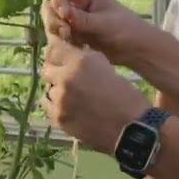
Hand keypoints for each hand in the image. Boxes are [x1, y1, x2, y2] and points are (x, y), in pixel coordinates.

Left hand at [42, 38, 149, 152]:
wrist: (130, 128)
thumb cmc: (124, 95)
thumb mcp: (106, 67)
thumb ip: (84, 59)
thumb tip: (68, 55)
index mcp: (80, 62)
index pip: (54, 50)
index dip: (57, 54)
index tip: (62, 59)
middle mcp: (66, 78)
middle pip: (47, 70)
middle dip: (57, 73)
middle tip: (69, 80)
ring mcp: (60, 99)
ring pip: (49, 89)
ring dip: (58, 91)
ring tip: (74, 97)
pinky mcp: (58, 118)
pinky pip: (48, 106)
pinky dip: (56, 105)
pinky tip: (69, 108)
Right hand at [44, 0, 150, 64]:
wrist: (136, 49)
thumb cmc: (126, 29)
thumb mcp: (104, 23)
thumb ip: (82, 19)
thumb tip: (62, 12)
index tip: (65, 15)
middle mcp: (77, 5)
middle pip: (52, 5)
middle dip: (54, 18)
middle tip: (66, 32)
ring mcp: (74, 21)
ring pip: (53, 22)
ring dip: (57, 32)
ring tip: (71, 41)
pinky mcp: (75, 36)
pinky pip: (60, 37)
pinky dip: (62, 42)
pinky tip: (75, 48)